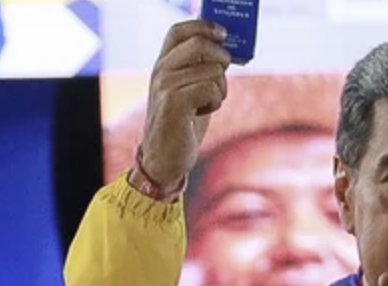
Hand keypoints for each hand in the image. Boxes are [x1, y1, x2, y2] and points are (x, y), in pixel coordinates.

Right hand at [140, 21, 232, 186]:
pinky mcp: (175, 102)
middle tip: (220, 79)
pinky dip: (215, 102)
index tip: (223, 34)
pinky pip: (211, 89)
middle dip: (221, 59)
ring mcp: (166, 85)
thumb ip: (201, 69)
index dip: (203, 26)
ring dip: (219, 90)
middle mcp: (161, 70)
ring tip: (205, 104)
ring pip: (212, 70)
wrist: (164, 158)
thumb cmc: (182, 124)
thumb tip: (226, 51)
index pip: (179, 30)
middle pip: (201, 44)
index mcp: (163, 64)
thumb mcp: (190, 90)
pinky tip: (201, 113)